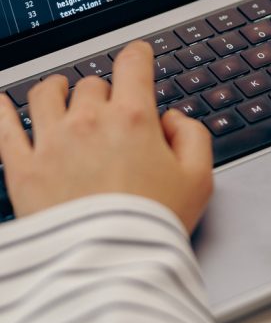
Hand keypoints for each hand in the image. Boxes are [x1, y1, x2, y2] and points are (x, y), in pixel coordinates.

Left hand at [0, 41, 212, 231]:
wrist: (109, 268)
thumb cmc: (152, 227)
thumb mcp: (199, 179)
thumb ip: (193, 137)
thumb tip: (175, 120)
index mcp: (132, 120)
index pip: (133, 65)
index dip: (139, 54)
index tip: (139, 54)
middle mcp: (89, 122)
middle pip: (92, 84)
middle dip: (104, 89)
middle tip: (110, 104)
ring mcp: (51, 143)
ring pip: (46, 94)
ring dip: (57, 88)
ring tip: (61, 91)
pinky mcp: (22, 169)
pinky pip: (5, 128)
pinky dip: (3, 111)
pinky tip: (3, 103)